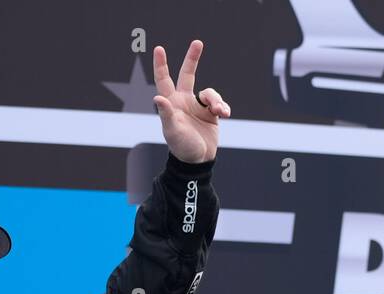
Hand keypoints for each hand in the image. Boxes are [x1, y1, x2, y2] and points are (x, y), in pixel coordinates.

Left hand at [152, 39, 228, 163]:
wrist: (198, 161)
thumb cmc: (181, 147)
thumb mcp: (172, 131)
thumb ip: (166, 114)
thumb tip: (158, 97)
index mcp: (172, 103)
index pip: (164, 80)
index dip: (161, 64)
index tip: (159, 49)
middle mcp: (184, 101)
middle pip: (188, 74)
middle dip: (192, 58)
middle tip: (198, 43)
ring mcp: (198, 107)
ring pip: (209, 93)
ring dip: (216, 100)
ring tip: (220, 112)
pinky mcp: (211, 115)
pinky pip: (220, 104)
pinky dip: (224, 107)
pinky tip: (225, 115)